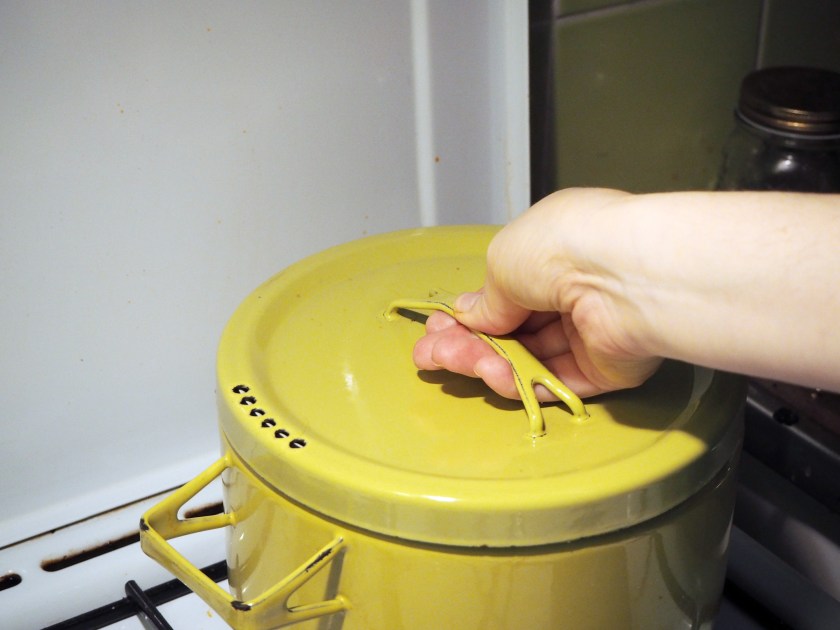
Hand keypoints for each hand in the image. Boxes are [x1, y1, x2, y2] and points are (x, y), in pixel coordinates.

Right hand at [413, 188, 662, 397]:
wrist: (620, 276)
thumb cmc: (560, 248)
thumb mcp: (503, 261)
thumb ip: (486, 298)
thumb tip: (469, 314)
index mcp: (554, 253)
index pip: (507, 292)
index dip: (470, 313)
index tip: (437, 328)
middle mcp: (574, 291)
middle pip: (512, 329)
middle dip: (466, 343)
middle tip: (429, 356)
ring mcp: (590, 333)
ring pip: (529, 357)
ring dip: (488, 362)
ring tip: (457, 363)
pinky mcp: (605, 369)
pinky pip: (555, 380)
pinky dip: (521, 382)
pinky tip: (493, 377)